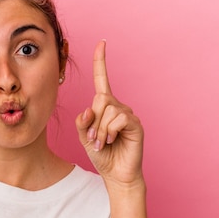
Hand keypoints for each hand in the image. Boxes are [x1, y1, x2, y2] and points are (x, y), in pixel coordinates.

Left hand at [76, 40, 144, 186]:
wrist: (116, 175)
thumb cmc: (102, 155)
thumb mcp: (85, 138)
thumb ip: (83, 123)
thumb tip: (88, 110)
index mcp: (104, 107)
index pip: (102, 80)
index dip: (100, 62)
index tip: (102, 43)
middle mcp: (118, 107)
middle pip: (100, 98)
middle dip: (93, 121)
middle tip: (94, 139)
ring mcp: (128, 115)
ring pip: (108, 110)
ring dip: (100, 130)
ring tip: (103, 143)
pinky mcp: (135, 124)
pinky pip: (118, 119)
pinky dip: (109, 132)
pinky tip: (111, 142)